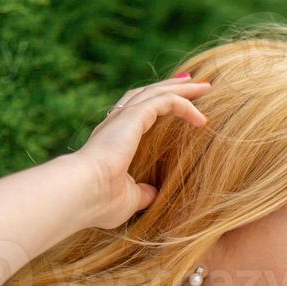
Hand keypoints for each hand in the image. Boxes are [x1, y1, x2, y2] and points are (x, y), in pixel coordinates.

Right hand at [75, 73, 210, 229]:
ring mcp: (123, 118)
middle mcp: (116, 123)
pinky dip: (185, 104)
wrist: (83, 193)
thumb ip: (141, 193)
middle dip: (172, 87)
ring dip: (182, 88)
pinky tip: (202, 119)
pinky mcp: (132, 117)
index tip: (179, 104)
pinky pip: (166, 102)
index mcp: (112, 139)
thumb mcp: (128, 199)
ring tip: (203, 85)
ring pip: (157, 92)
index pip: (137, 112)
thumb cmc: (99, 202)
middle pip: (148, 94)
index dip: (158, 104)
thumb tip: (151, 194)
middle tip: (195, 83)